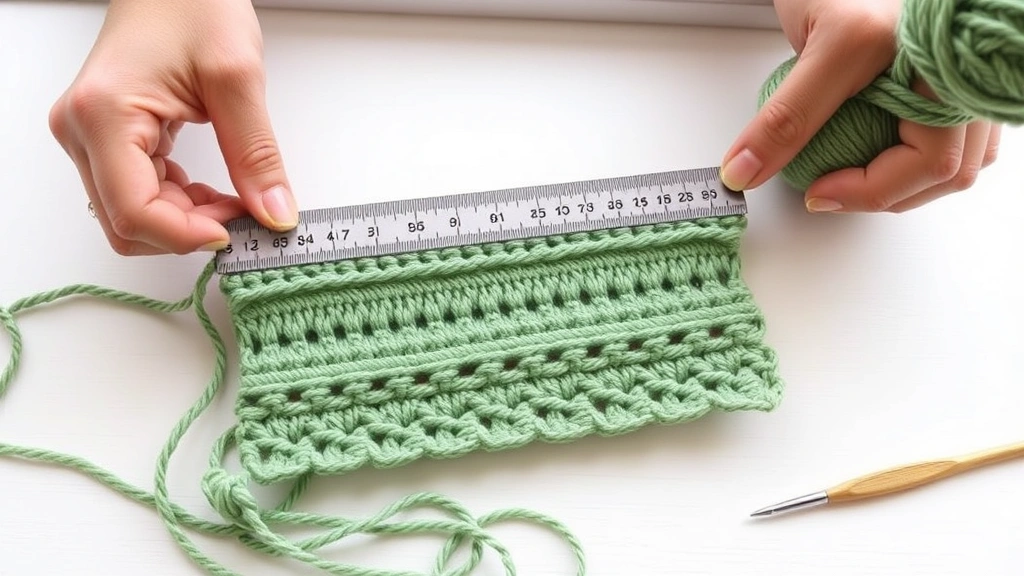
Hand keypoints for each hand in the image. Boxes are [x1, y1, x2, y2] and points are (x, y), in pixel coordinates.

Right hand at [48, 0, 297, 255]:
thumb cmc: (193, 4)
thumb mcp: (237, 79)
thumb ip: (256, 154)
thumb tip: (275, 214)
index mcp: (103, 115)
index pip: (135, 212)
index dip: (189, 235)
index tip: (239, 228)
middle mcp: (82, 131)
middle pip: (128, 223)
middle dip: (189, 231)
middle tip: (244, 215)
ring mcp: (90, 137)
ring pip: (133, 215)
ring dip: (187, 220)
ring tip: (235, 199)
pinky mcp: (107, 138)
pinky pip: (138, 193)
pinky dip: (180, 203)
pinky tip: (214, 190)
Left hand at [720, 0, 1000, 212]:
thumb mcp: (815, 47)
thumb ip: (785, 117)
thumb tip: (745, 173)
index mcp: (944, 69)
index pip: (926, 161)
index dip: (868, 192)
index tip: (815, 192)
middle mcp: (965, 77)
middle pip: (947, 171)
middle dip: (884, 195)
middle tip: (827, 191)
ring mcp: (965, 80)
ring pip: (958, 159)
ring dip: (902, 181)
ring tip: (850, 175)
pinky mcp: (954, 80)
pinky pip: (954, 137)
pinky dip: (913, 157)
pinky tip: (873, 152)